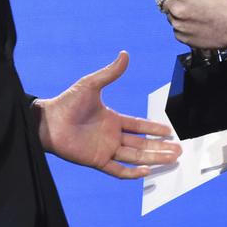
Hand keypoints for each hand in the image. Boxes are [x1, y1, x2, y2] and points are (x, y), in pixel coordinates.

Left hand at [35, 51, 181, 178]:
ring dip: (153, 158)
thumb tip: (125, 54)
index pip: (139, 126)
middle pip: (142, 144)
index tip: (170, 131)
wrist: (47, 121)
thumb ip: (110, 73)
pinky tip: (147, 171)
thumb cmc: (67, 102)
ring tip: (172, 158)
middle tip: (178, 149)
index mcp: (113, 119)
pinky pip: (118, 169)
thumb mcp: (91, 84)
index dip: (154, 128)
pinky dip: (132, 172)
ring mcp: (105, 149)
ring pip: (135, 157)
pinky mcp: (97, 161)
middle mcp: (111, 136)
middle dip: (160, 147)